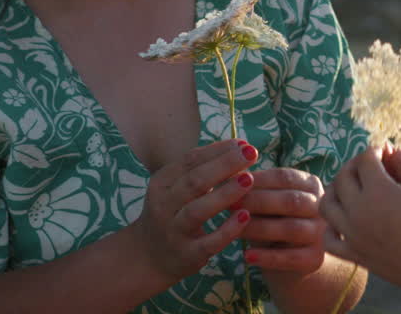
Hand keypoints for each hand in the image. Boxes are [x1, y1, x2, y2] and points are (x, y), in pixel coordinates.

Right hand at [132, 138, 257, 282]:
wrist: (149, 257)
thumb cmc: (172, 213)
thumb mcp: (177, 188)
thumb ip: (204, 168)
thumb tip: (240, 145)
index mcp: (162, 183)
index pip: (190, 161)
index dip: (218, 150)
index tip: (243, 143)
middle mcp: (164, 206)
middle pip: (194, 181)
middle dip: (224, 165)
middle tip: (251, 153)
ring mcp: (174, 232)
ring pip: (198, 210)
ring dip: (225, 193)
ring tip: (249, 179)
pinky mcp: (188, 255)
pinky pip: (209, 242)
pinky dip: (227, 229)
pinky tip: (245, 216)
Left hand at [237, 166, 326, 273]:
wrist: (291, 261)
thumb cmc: (272, 221)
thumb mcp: (264, 204)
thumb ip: (252, 191)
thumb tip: (227, 177)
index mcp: (309, 185)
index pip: (285, 177)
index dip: (258, 180)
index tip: (233, 183)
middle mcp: (320, 207)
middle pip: (291, 201)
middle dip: (258, 202)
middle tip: (230, 204)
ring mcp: (320, 233)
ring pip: (291, 228)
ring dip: (260, 228)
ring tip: (235, 231)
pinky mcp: (316, 258)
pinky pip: (292, 258)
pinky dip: (268, 257)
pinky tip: (247, 256)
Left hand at [319, 146, 400, 291]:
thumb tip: (394, 150)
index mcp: (379, 190)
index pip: (365, 159)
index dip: (375, 150)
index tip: (384, 151)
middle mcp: (359, 209)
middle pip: (343, 177)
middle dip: (354, 165)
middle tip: (368, 165)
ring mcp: (352, 233)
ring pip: (327, 204)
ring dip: (335, 191)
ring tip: (351, 189)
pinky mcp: (353, 253)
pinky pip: (329, 237)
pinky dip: (331, 226)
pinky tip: (345, 219)